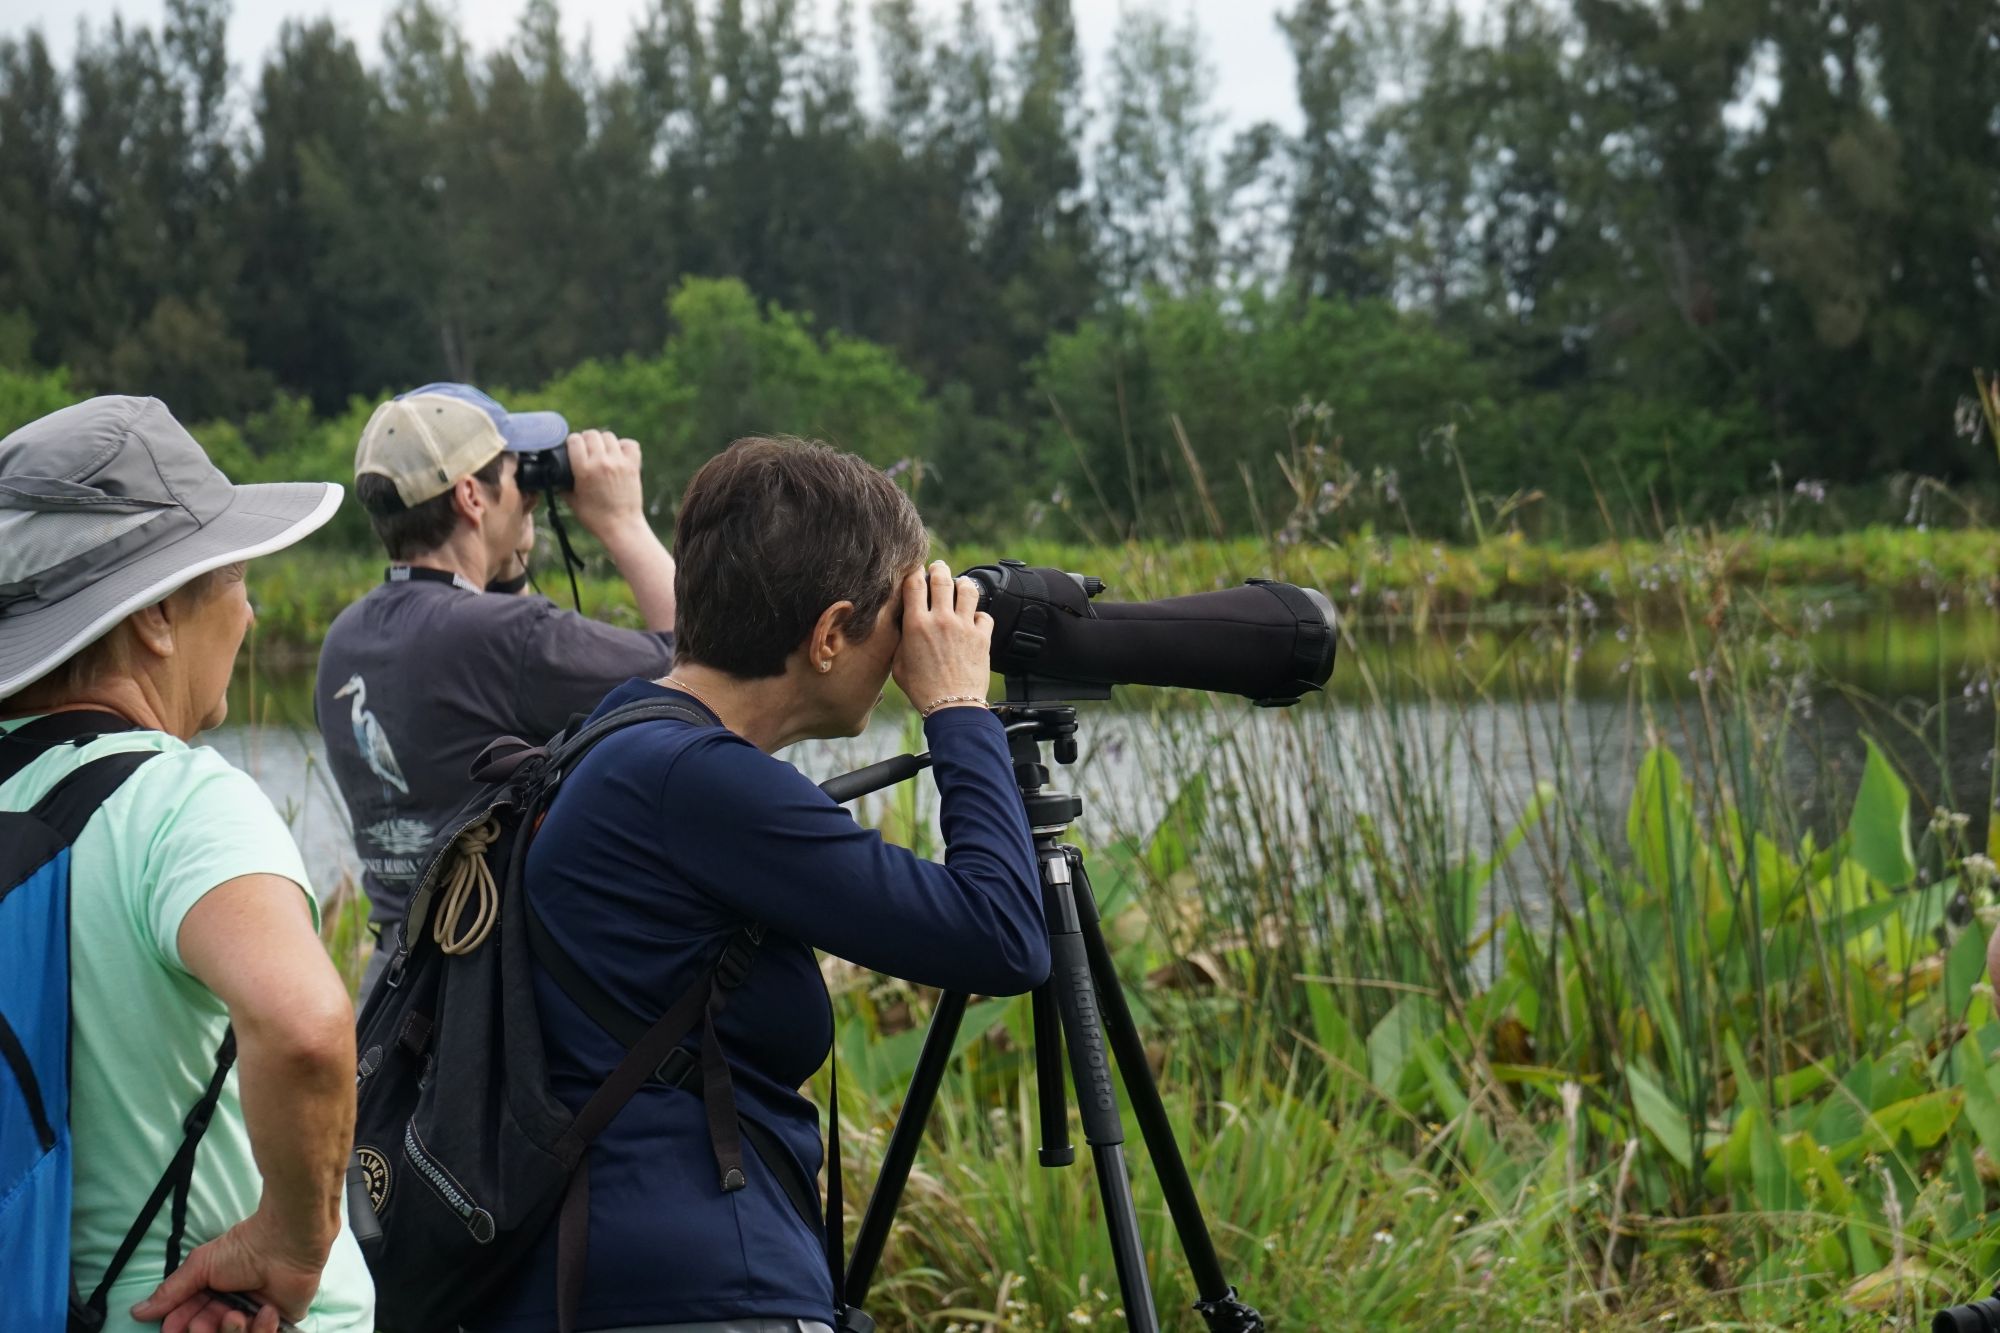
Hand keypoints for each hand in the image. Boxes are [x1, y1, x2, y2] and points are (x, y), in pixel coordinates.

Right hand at [130, 1210, 323, 1332]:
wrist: (285, 1241)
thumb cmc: (244, 1247)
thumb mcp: (200, 1266)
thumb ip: (171, 1291)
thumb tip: (137, 1311)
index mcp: (211, 1293)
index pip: (187, 1321)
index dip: (178, 1327)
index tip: (173, 1328)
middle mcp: (231, 1306)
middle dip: (203, 1331)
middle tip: (206, 1320)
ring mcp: (255, 1315)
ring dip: (230, 1332)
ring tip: (236, 1314)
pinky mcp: (279, 1320)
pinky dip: (262, 1329)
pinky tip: (266, 1310)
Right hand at [564, 429, 649, 542]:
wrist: (622, 527)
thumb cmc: (595, 517)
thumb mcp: (572, 501)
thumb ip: (562, 485)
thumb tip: (555, 475)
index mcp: (584, 470)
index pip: (574, 440)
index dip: (571, 442)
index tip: (572, 448)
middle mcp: (602, 462)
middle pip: (591, 434)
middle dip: (585, 440)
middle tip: (586, 450)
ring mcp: (619, 462)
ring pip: (609, 436)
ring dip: (603, 442)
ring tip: (601, 452)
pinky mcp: (633, 466)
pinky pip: (629, 444)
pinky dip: (624, 446)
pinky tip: (618, 454)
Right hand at [892, 561, 992, 711]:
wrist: (952, 706)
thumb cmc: (922, 690)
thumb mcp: (898, 665)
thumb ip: (900, 641)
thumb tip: (903, 627)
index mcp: (916, 624)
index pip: (914, 583)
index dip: (914, 571)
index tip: (915, 571)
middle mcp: (941, 620)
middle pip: (942, 579)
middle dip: (939, 568)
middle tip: (938, 567)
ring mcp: (964, 626)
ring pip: (967, 589)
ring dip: (963, 584)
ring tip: (960, 585)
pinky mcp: (982, 637)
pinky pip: (984, 615)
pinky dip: (979, 615)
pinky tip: (973, 620)